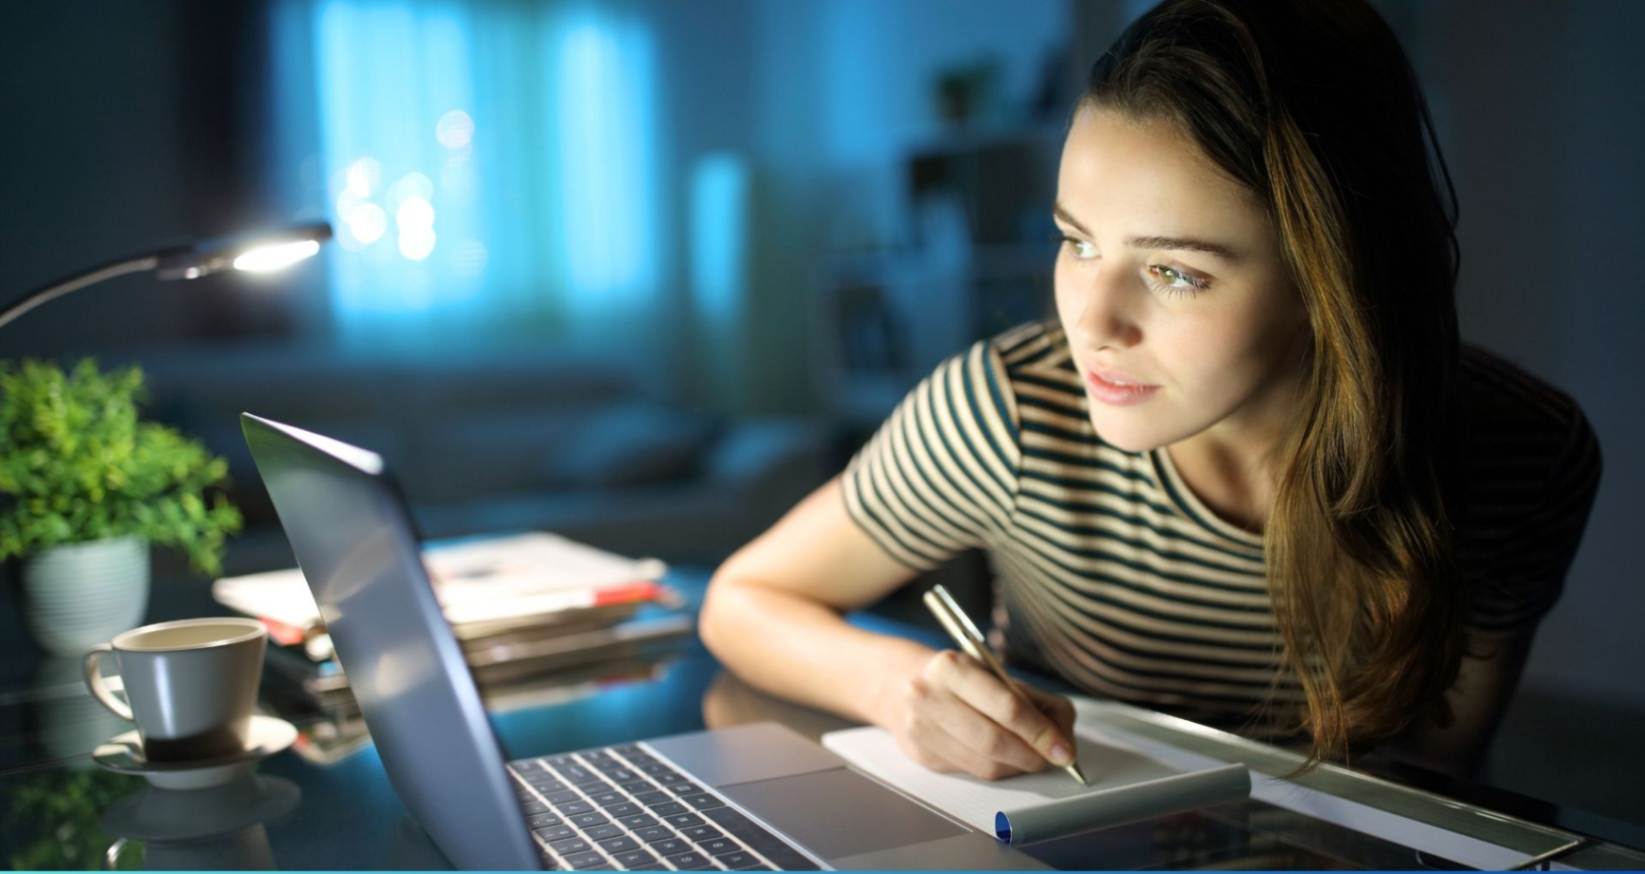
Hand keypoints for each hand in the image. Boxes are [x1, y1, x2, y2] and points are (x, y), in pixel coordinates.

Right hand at [879, 649, 1077, 779]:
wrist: (901, 686)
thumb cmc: (959, 679)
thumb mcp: (994, 673)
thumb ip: (1033, 700)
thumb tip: (1062, 737)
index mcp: (952, 667)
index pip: (1007, 707)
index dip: (1041, 733)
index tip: (1064, 750)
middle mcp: (930, 696)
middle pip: (995, 742)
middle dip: (1032, 756)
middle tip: (1052, 759)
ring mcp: (921, 728)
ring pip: (985, 765)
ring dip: (1017, 767)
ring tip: (1029, 758)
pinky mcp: (921, 755)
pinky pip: (971, 773)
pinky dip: (996, 770)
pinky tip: (1001, 758)